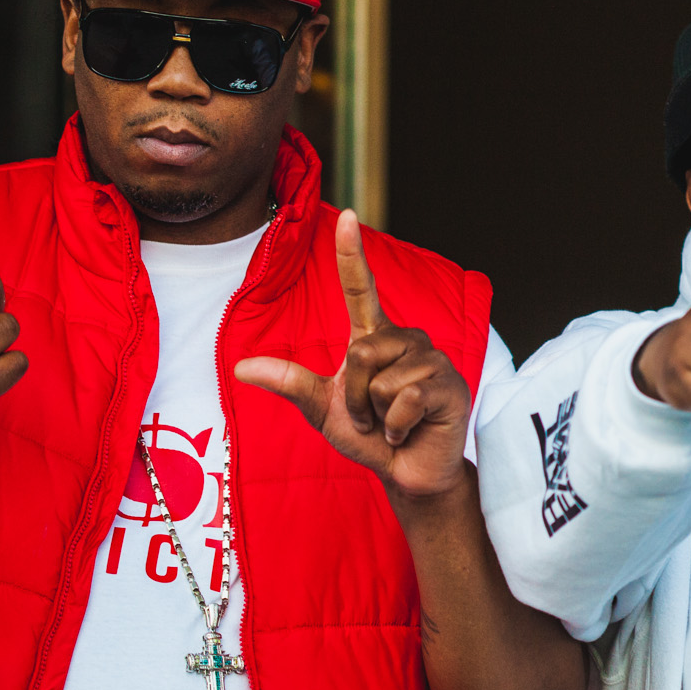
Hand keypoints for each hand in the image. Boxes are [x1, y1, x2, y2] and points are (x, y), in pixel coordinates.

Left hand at [234, 211, 471, 498]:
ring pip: (384, 379)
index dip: (352, 255)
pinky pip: (406, 400)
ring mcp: (432, 360)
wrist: (406, 474)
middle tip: (372, 417)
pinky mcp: (450, 385)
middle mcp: (405, 340)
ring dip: (377, 415)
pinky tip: (409, 431)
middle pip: (362, 353)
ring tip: (393, 423)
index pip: (361, 289)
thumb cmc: (370, 435)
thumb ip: (290, 383)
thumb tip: (240, 367)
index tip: (348, 215)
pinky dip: (396, 426)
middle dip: (357, 397)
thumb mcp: (322, 407)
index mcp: (374, 338)